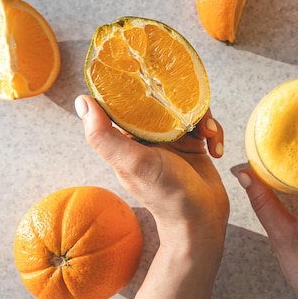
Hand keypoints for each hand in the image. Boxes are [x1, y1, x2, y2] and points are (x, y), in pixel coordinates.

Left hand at [75, 95, 228, 248]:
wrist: (200, 221)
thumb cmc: (166, 195)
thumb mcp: (132, 163)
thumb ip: (104, 135)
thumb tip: (82, 102)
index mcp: (128, 138)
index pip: (128, 102)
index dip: (139, 87)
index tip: (154, 77)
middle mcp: (149, 137)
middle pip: (163, 101)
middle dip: (181, 102)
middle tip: (193, 114)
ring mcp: (173, 141)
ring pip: (187, 111)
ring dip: (202, 118)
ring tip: (208, 134)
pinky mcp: (194, 146)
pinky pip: (204, 126)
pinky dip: (213, 133)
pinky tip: (215, 150)